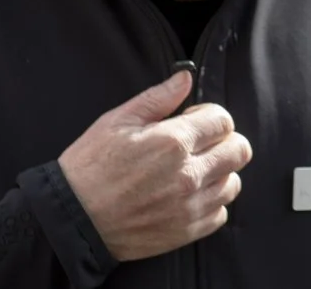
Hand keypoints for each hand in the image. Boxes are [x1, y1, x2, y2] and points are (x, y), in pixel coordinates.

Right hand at [57, 69, 251, 261]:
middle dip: (223, 141)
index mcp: (173, 142)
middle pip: (239, 150)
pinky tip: (188, 196)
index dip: (208, 116)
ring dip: (218, 173)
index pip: (224, 120)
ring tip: (192, 171)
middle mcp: (188, 175)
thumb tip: (186, 78)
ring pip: (232, 183)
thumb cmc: (89, 168)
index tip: (191, 122)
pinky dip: (209, 203)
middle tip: (199, 145)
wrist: (71, 220)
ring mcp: (189, 206)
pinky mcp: (185, 232)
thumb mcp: (117, 122)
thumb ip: (158, 98)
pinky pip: (220, 213)